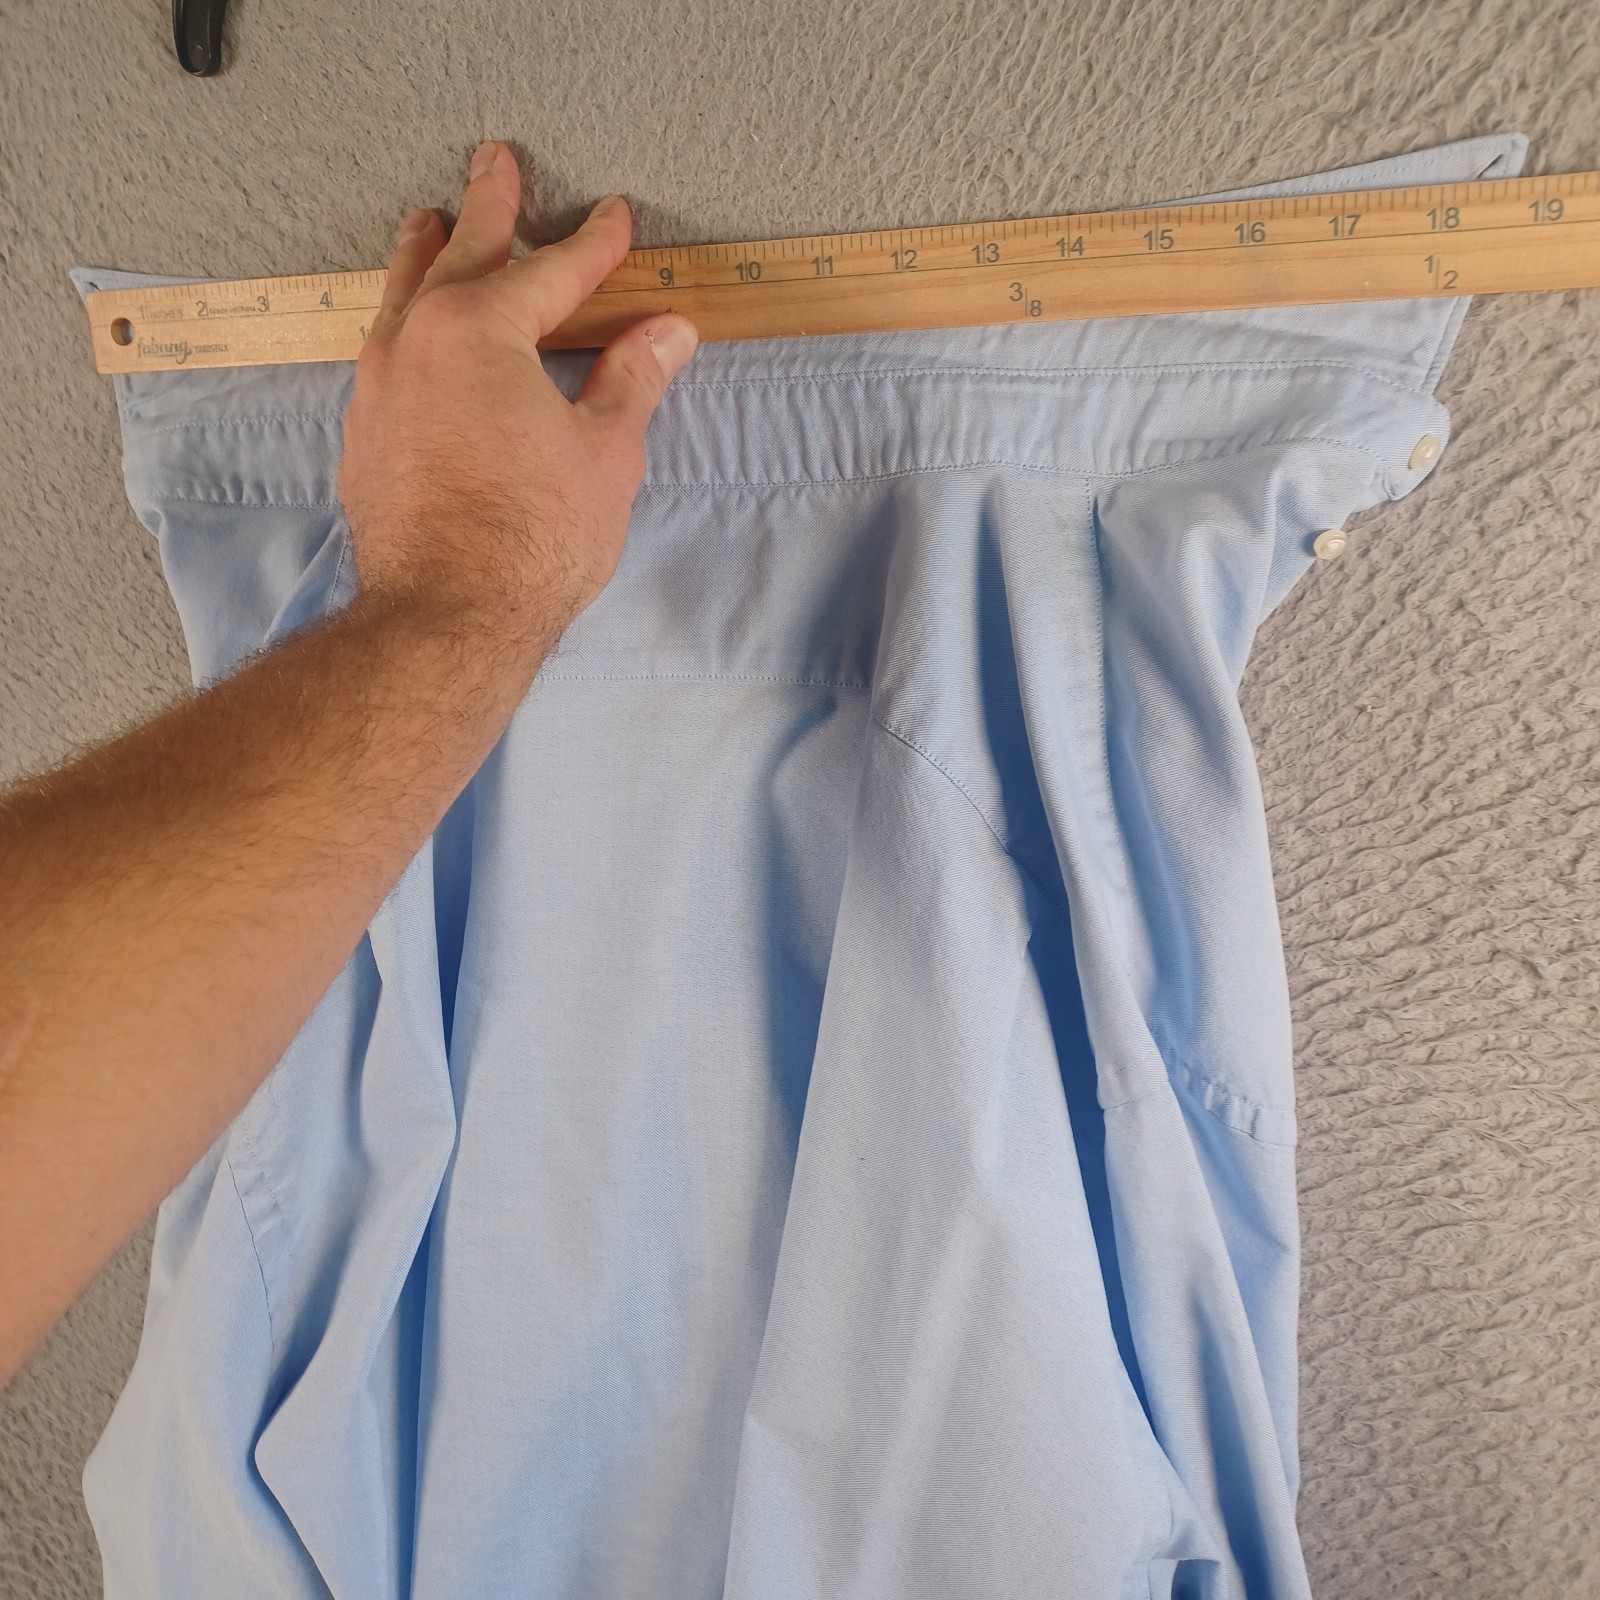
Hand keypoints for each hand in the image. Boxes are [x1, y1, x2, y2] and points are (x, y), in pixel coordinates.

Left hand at [337, 141, 697, 653]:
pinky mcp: (364, 436)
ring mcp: (379, 388)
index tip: (616, 218)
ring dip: (423, 255)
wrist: (444, 618)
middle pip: (459, 256)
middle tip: (495, 162)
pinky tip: (406, 335)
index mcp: (480, 330)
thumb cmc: (531, 539)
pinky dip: (402, 324)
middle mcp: (416, 342)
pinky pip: (382, 353)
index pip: (550, 271)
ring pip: (403, 298)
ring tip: (425, 223)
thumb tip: (667, 332)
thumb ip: (631, 381)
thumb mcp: (604, 454)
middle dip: (487, 207)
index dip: (591, 245)